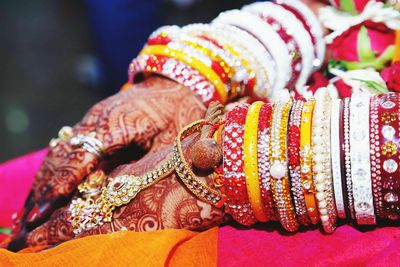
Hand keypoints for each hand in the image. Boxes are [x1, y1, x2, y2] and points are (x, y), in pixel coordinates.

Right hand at [12, 76, 206, 238]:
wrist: (172, 86)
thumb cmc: (176, 116)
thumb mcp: (168, 143)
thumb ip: (142, 166)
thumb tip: (113, 196)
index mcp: (117, 124)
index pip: (82, 157)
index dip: (63, 184)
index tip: (46, 208)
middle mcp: (96, 119)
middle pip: (63, 157)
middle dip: (45, 188)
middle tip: (31, 220)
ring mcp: (91, 120)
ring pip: (59, 152)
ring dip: (44, 181)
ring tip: (31, 211)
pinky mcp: (91, 123)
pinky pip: (67, 148)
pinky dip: (54, 170)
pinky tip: (45, 189)